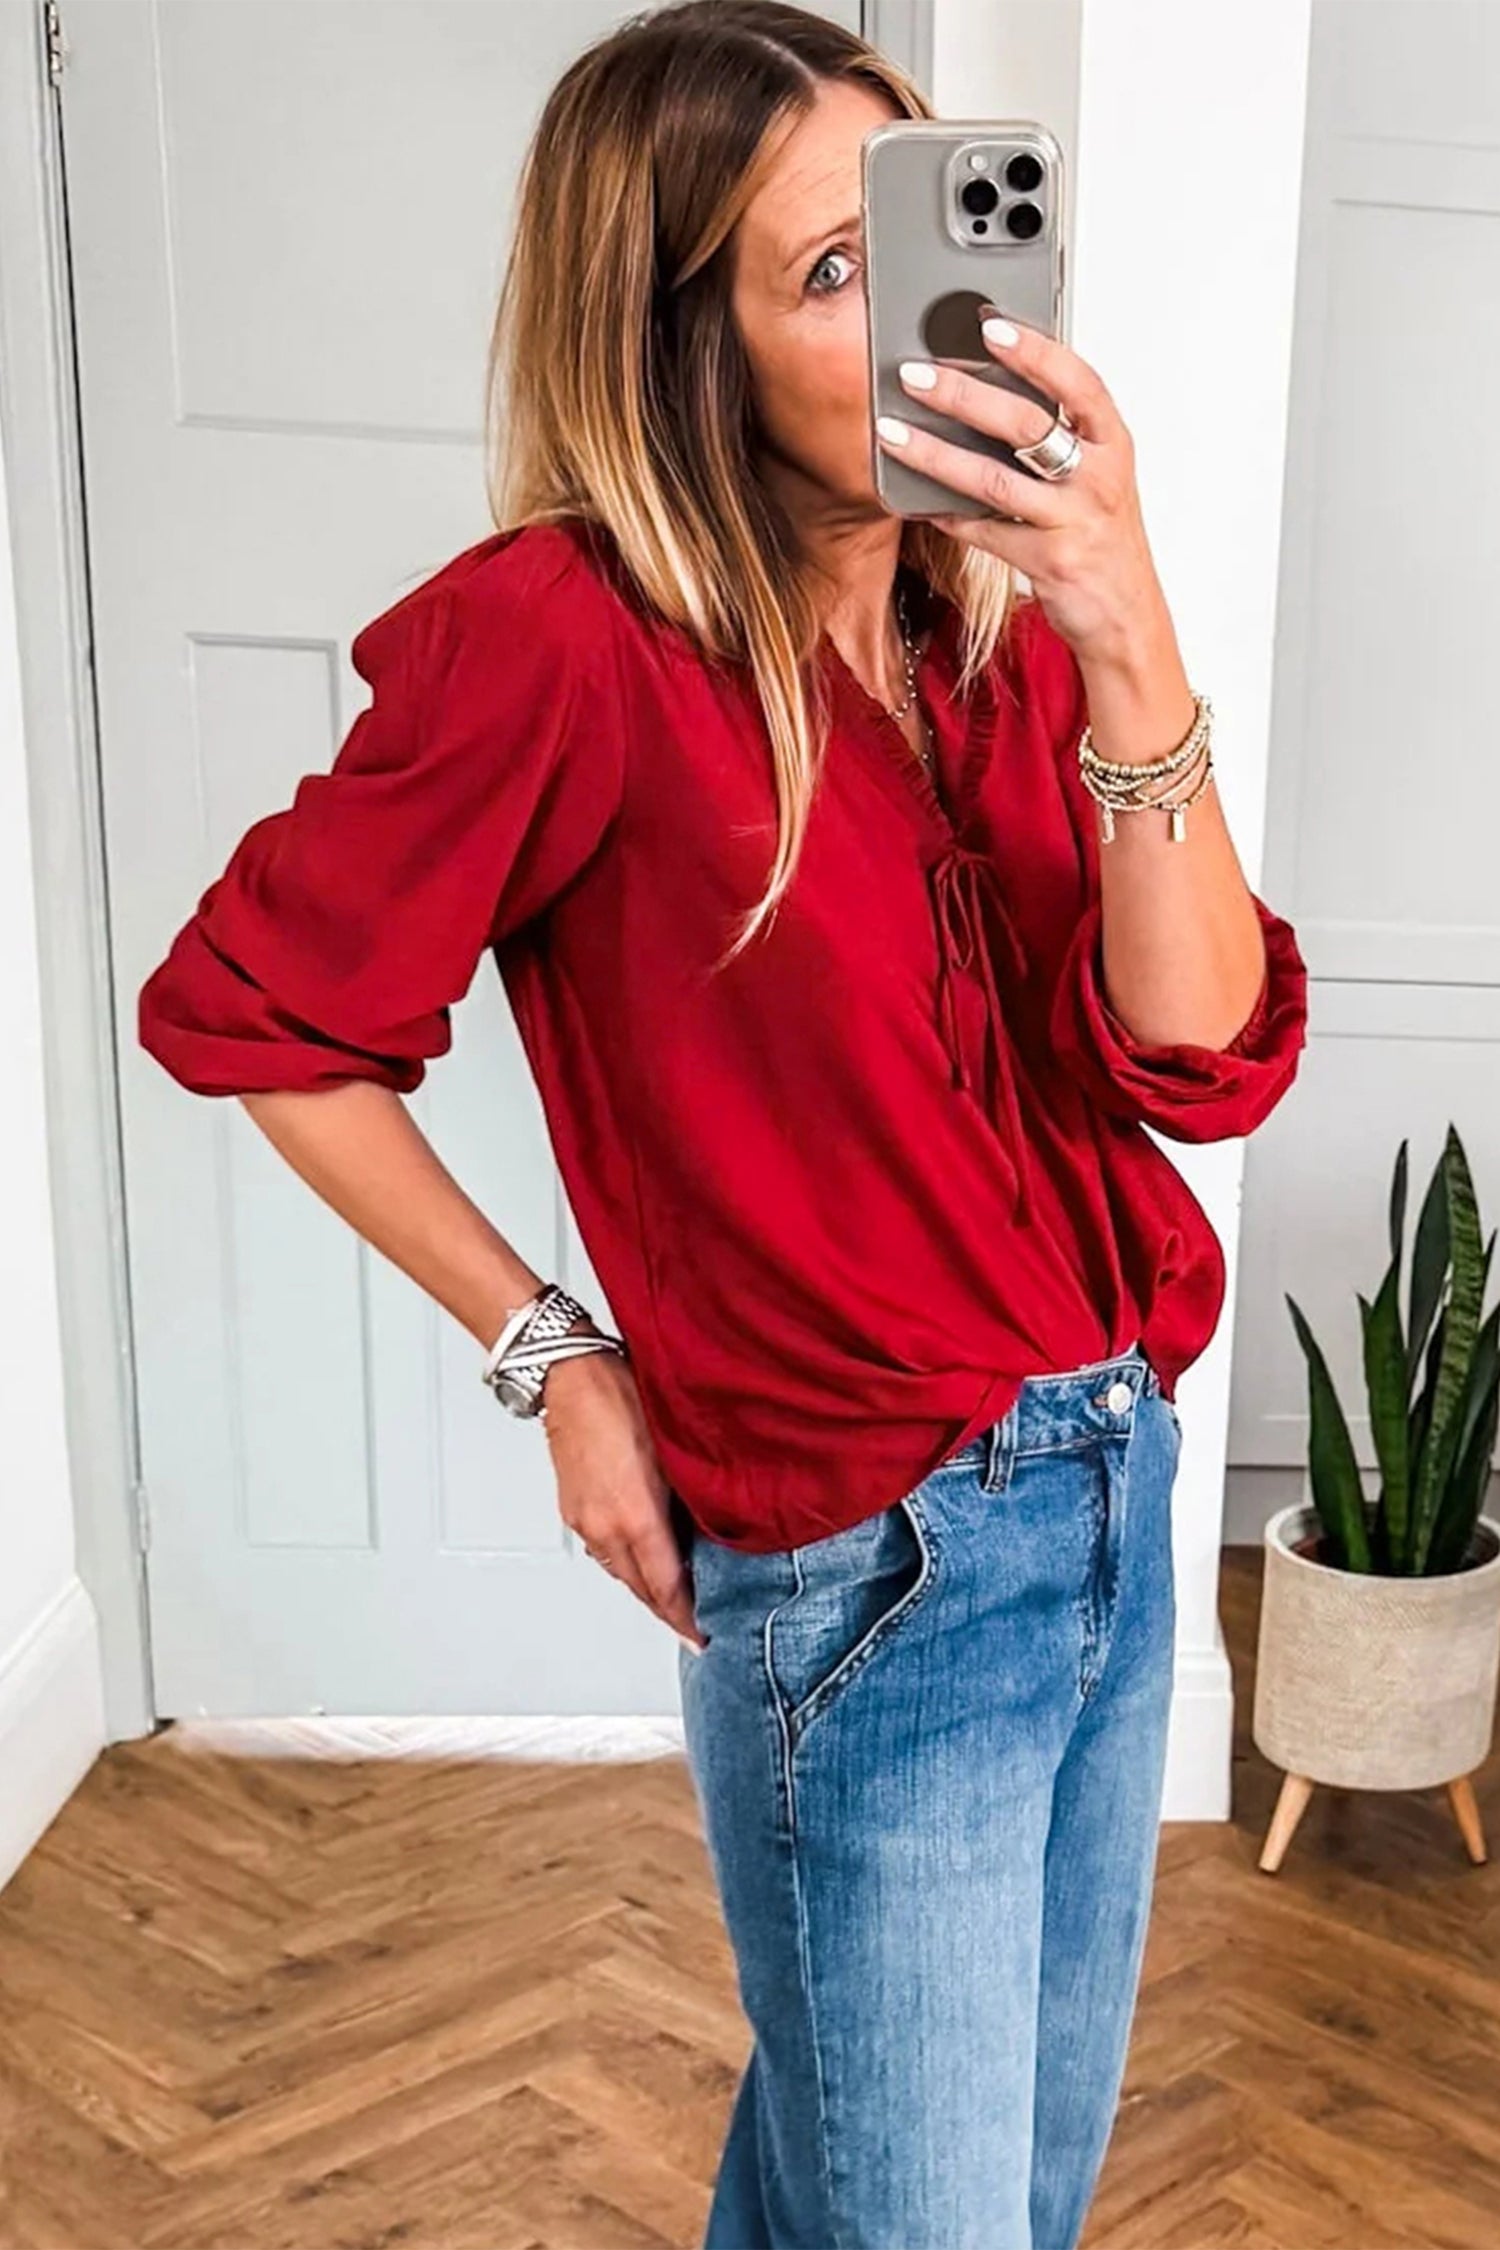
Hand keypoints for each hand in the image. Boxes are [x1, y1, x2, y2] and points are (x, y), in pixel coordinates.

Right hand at [542, 1348, 707, 1651]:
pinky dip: (629, 1565)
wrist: (571, 1376)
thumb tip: (712, 1527)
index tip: (703, 1637)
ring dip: (648, 1588)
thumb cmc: (623, 1396)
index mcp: (634, 1516)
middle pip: (641, 1589)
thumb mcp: (673, 1449)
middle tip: (695, 1628)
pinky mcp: (574, 1510)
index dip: (685, 1618)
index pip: (665, 1587)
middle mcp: (604, 1528)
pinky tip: (646, 1558)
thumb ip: (690, 1496)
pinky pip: (606, 1552)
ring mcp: (585, 1521)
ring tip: (677, 1597)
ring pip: (622, 1572)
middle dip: (669, 1611)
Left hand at [876, 314, 1173, 668]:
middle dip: (962, 394)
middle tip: (913, 374)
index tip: (989, 325)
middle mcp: (1098, 476)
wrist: (1127, 614)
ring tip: (893, 433)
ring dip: (936, 454)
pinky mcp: (1050, 561)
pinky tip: (916, 500)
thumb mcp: (1095, 475)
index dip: (1034, 350)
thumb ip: (1058, 436)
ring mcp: (1074, 520)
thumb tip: (988, 390)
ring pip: (994, 479)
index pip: (1077, 381)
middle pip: (1025, 424)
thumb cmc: (1101, 534)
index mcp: (1112, 442)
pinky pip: (985, 532)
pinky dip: (947, 514)